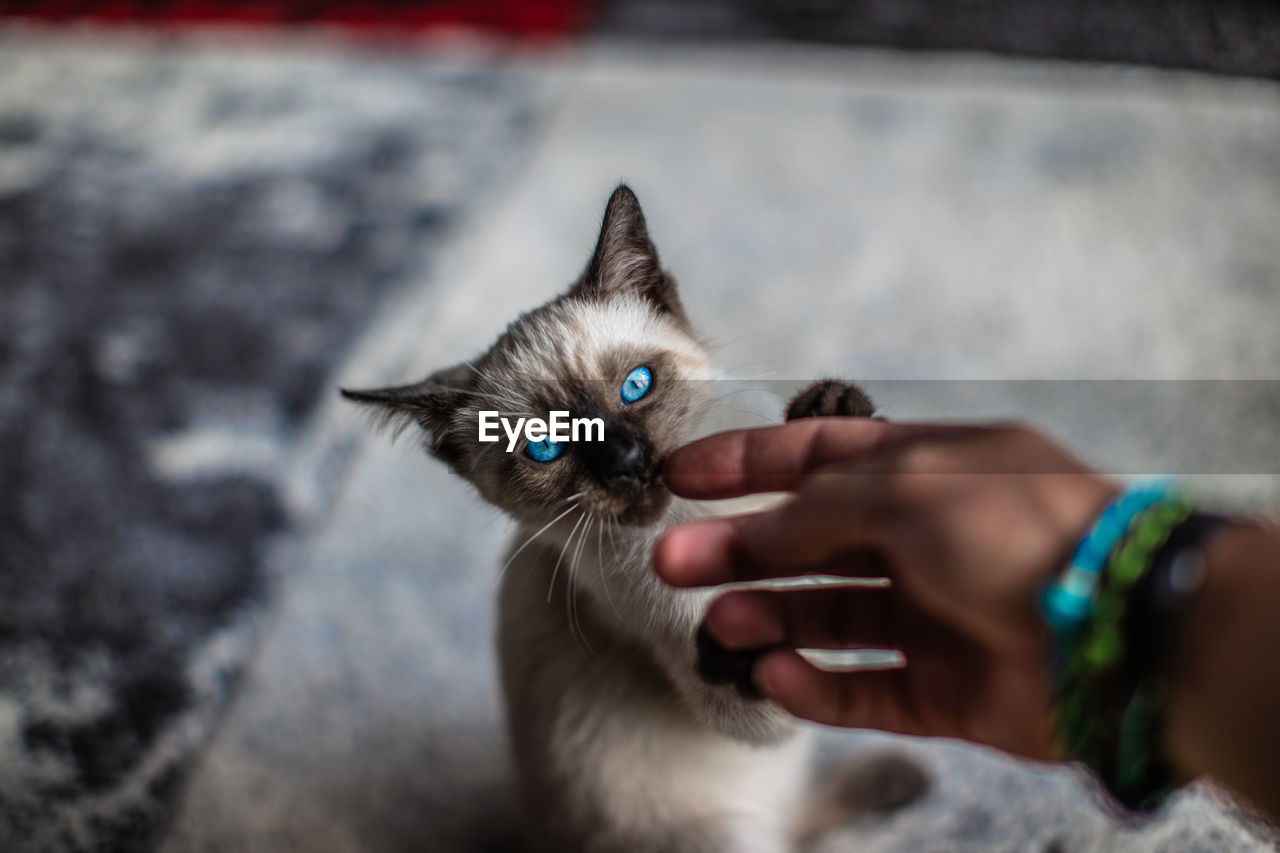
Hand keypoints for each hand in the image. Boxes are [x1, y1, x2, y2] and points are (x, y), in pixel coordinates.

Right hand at [653, 419, 1116, 760]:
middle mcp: (923, 539)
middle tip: (673, 560)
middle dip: (738, 549)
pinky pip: (860, 690)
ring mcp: (931, 615)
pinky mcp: (941, 689)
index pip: (815, 457)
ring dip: (766, 618)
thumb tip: (753, 530)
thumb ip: (818, 508)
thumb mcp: (907, 487)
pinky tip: (775, 674)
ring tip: (720, 624)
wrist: (1118, 635)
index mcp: (922, 470)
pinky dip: (812, 686)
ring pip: (826, 618)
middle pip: (808, 542)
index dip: (745, 464)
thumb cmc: (1025, 532)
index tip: (682, 477)